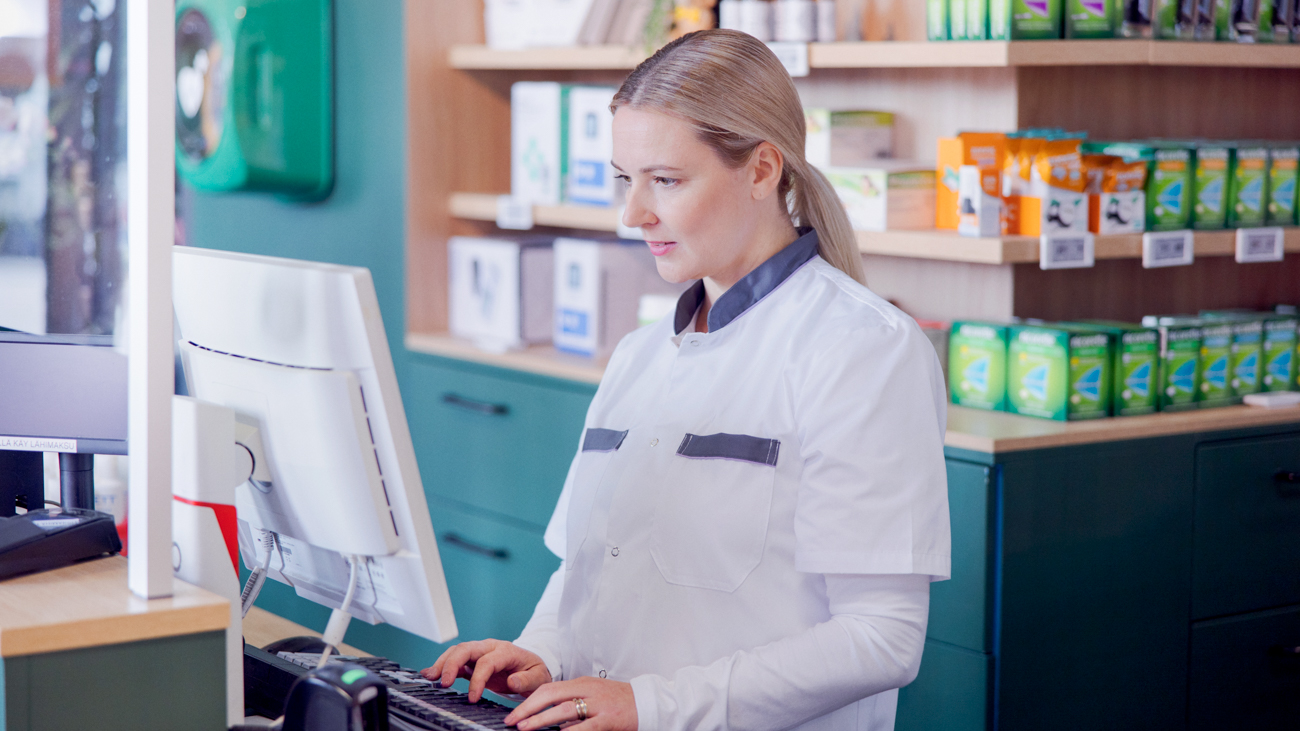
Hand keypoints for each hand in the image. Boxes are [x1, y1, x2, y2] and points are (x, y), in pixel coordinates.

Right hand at [421, 639, 551, 701]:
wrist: (532, 667)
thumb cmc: (535, 672)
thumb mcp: (538, 677)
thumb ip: (526, 680)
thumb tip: (512, 681)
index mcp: (506, 651)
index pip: (487, 661)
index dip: (478, 679)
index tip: (473, 698)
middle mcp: (490, 648)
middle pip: (466, 649)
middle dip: (452, 664)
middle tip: (444, 683)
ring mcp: (480, 652)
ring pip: (457, 652)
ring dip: (442, 663)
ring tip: (430, 676)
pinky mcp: (473, 661)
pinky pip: (456, 661)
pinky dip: (443, 666)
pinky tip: (431, 674)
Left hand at [504, 676, 636, 730]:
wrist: (649, 701)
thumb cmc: (619, 702)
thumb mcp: (594, 696)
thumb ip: (573, 703)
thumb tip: (549, 720)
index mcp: (582, 683)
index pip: (548, 688)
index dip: (528, 701)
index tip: (514, 714)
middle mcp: (587, 690)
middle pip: (550, 695)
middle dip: (527, 708)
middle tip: (512, 721)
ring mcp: (598, 704)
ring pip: (563, 709)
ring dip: (540, 719)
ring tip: (524, 727)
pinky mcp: (609, 719)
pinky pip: (585, 727)